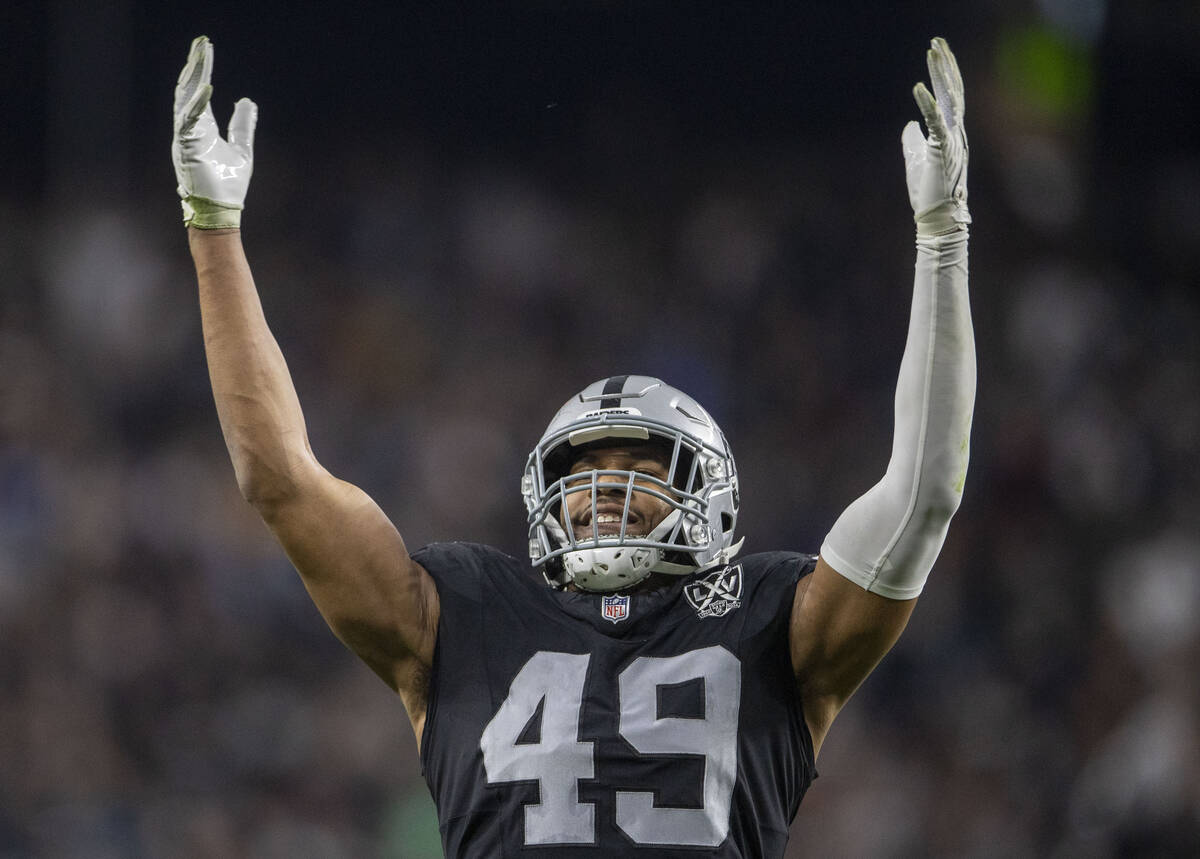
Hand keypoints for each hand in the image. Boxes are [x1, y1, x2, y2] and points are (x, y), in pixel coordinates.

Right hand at [172, 36, 256, 228]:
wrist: (220, 211)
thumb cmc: (227, 185)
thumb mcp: (242, 149)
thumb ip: (243, 126)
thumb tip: (247, 102)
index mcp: (201, 128)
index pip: (199, 92)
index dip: (203, 72)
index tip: (206, 50)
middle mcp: (189, 129)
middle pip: (190, 90)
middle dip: (196, 66)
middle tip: (202, 44)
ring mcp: (185, 136)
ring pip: (187, 99)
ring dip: (194, 76)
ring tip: (201, 54)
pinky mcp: (187, 146)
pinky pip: (190, 119)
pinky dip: (199, 102)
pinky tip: (208, 85)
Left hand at [901, 37, 969, 235]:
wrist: (936, 218)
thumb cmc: (928, 193)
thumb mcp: (916, 161)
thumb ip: (913, 141)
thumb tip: (909, 125)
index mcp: (952, 134)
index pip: (950, 96)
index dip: (945, 73)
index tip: (937, 51)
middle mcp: (957, 133)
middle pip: (954, 90)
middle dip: (945, 65)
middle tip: (936, 42)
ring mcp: (953, 140)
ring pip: (950, 99)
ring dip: (941, 74)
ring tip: (932, 52)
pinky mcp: (942, 150)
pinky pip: (935, 121)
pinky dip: (927, 103)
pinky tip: (917, 87)